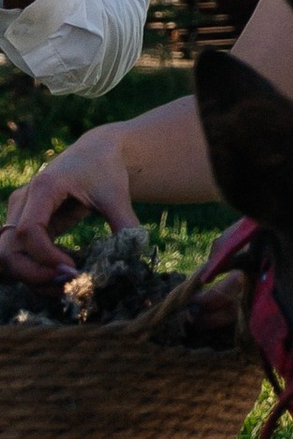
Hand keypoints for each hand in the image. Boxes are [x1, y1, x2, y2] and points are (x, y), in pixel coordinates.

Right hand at [0, 125, 140, 282]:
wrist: (95, 153)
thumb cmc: (105, 169)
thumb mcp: (117, 195)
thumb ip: (124, 223)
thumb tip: (134, 253)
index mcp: (43, 188)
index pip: (28, 232)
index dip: (46, 257)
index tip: (74, 270)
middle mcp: (23, 202)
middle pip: (7, 249)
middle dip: (33, 274)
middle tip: (68, 283)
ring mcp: (19, 214)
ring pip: (7, 256)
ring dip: (31, 277)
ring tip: (66, 285)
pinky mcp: (24, 225)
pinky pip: (18, 255)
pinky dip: (35, 271)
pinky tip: (62, 276)